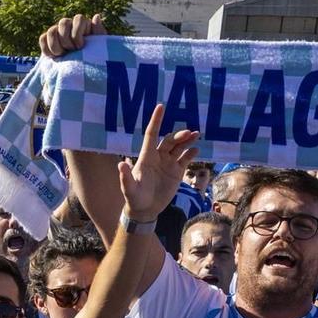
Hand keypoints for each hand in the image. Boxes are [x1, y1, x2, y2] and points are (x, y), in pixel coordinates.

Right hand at [40, 13, 105, 58]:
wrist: (81, 74)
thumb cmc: (94, 58)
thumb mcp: (100, 47)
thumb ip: (99, 32)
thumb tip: (96, 16)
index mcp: (83, 25)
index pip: (78, 19)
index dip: (77, 32)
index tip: (80, 47)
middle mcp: (69, 26)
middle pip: (63, 22)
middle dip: (66, 39)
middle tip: (71, 52)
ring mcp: (57, 32)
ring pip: (51, 30)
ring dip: (55, 45)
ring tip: (62, 56)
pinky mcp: (47, 41)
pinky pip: (42, 38)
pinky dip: (46, 48)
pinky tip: (53, 57)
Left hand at [117, 103, 200, 218]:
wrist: (145, 210)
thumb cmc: (134, 198)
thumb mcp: (129, 189)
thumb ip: (125, 178)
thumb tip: (120, 165)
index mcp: (146, 157)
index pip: (151, 134)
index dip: (156, 120)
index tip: (161, 106)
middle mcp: (158, 157)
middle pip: (169, 140)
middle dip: (179, 135)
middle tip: (190, 133)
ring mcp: (168, 163)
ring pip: (179, 147)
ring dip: (187, 140)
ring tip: (197, 135)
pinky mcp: (176, 172)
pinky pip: (185, 159)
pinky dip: (191, 153)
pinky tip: (196, 150)